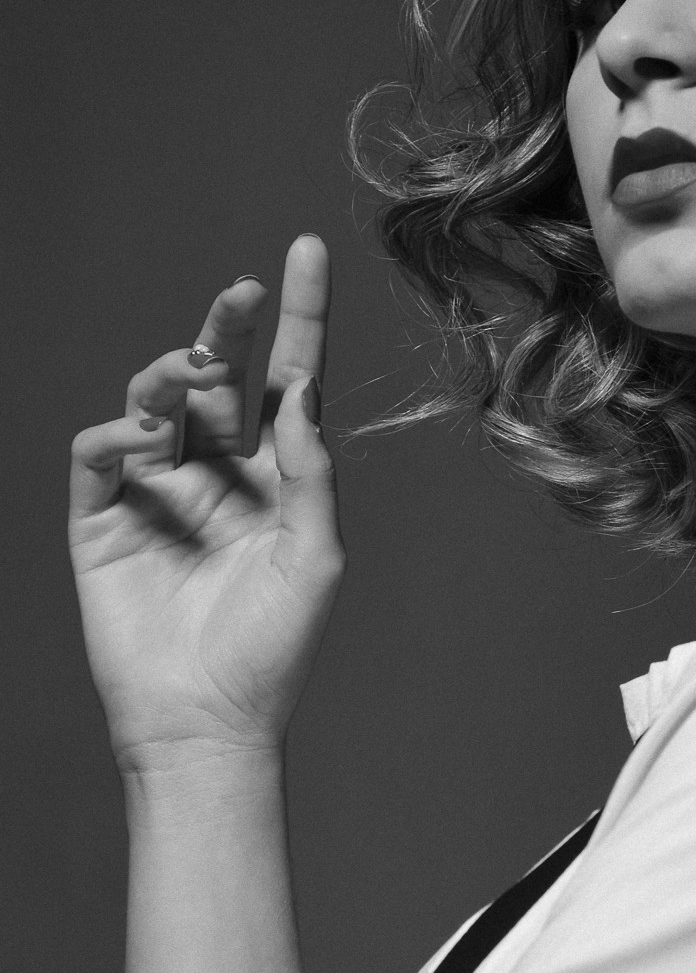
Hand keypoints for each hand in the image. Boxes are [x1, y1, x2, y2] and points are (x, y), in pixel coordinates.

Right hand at [69, 235, 345, 774]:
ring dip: (172, 373)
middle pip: (220, 376)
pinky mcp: (104, 519)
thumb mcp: (316, 557)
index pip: (288, 380)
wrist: (204, 723)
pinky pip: (101, 452)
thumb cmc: (272, 649)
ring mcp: (158, 492)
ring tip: (192, 375)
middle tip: (243, 291)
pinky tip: (145, 434)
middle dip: (227, 325)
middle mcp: (217, 473)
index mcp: (276, 478)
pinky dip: (117, 430)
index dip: (299, 316)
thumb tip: (300, 393)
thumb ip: (311, 473)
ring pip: (156, 400)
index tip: (306, 249)